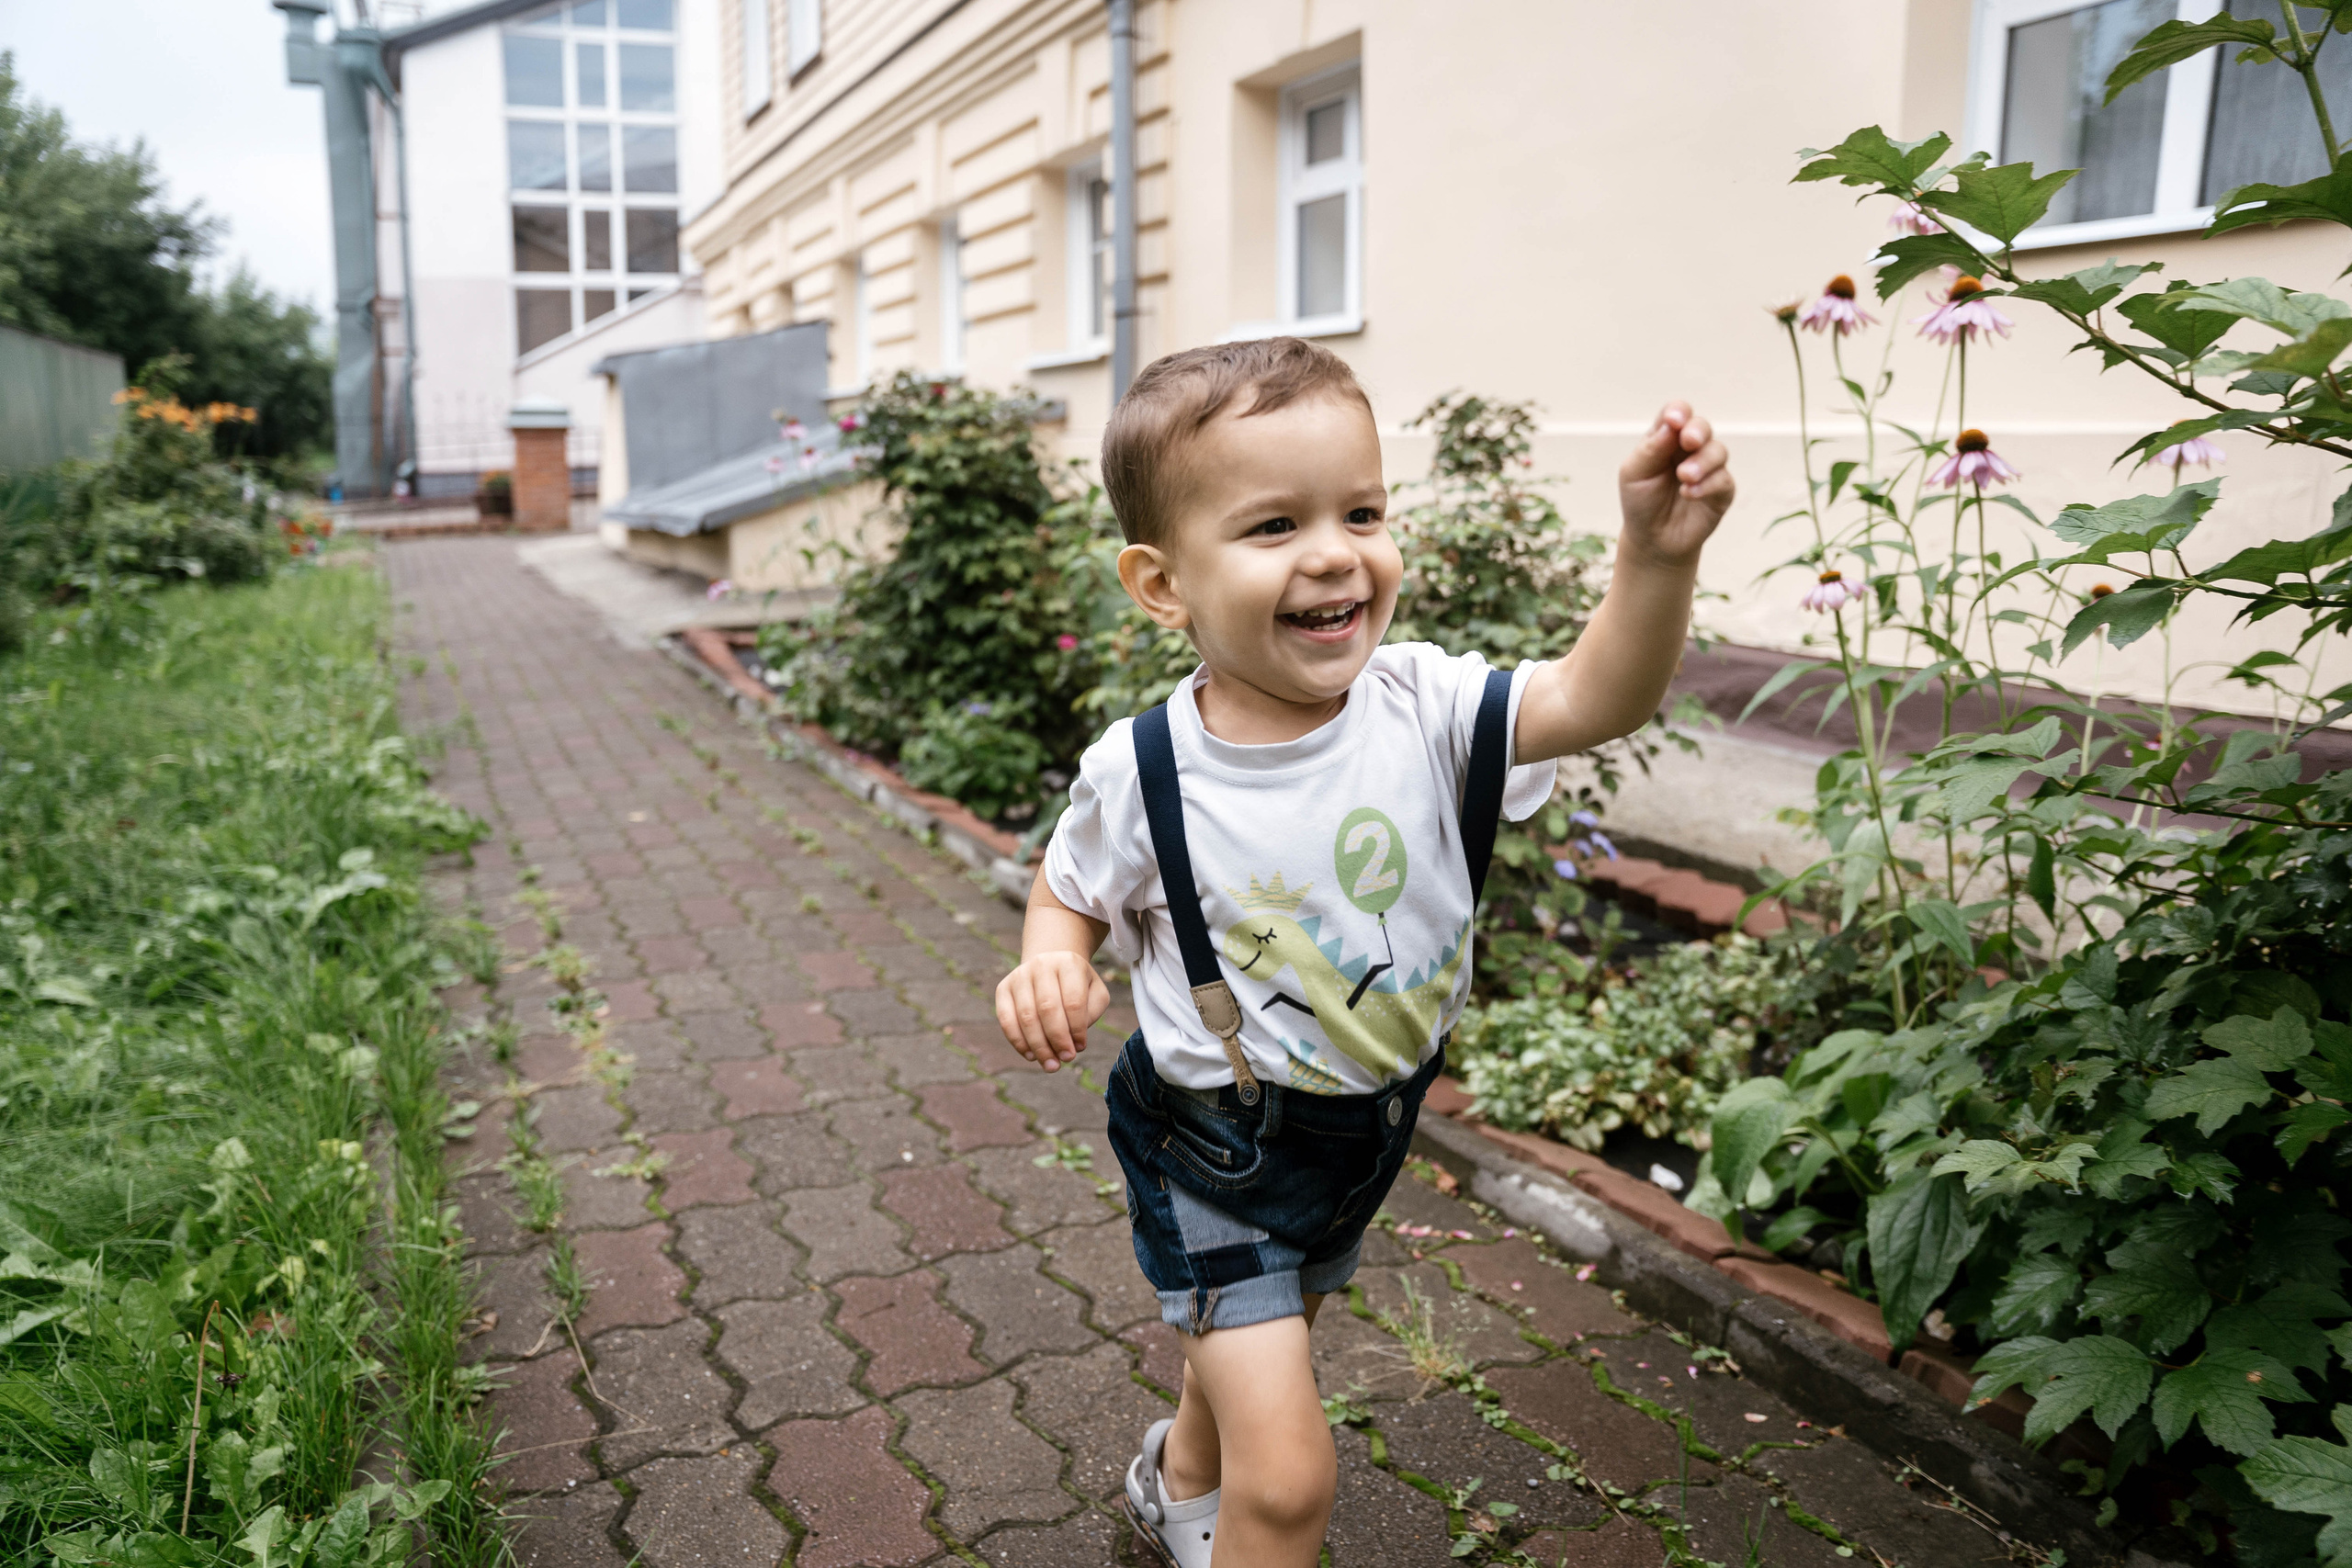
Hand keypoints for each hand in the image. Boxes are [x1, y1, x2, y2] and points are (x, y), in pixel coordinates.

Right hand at [995, 951, 1109, 1071]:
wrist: (1051, 965)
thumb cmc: (1077, 986)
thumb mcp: (1095, 994)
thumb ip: (1090, 1015)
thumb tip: (1074, 1043)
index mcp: (1069, 963)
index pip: (1073, 1001)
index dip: (1077, 1029)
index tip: (1080, 1048)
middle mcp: (1041, 965)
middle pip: (1047, 1008)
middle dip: (1057, 1039)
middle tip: (1066, 1059)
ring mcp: (1019, 975)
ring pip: (1026, 1016)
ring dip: (1039, 1046)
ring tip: (1051, 1065)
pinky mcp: (1003, 988)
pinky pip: (1007, 1020)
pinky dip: (1018, 1042)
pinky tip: (1032, 1056)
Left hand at [1619, 403, 1733, 566]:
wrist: (1653, 540)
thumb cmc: (1641, 502)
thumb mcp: (1634, 474)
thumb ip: (1651, 449)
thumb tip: (1670, 425)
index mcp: (1666, 438)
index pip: (1676, 414)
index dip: (1678, 412)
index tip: (1674, 421)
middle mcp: (1690, 449)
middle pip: (1701, 426)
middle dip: (1697, 431)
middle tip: (1689, 441)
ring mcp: (1708, 468)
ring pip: (1717, 450)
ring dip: (1702, 462)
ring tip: (1685, 476)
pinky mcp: (1721, 490)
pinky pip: (1723, 479)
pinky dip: (1706, 485)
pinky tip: (1689, 494)